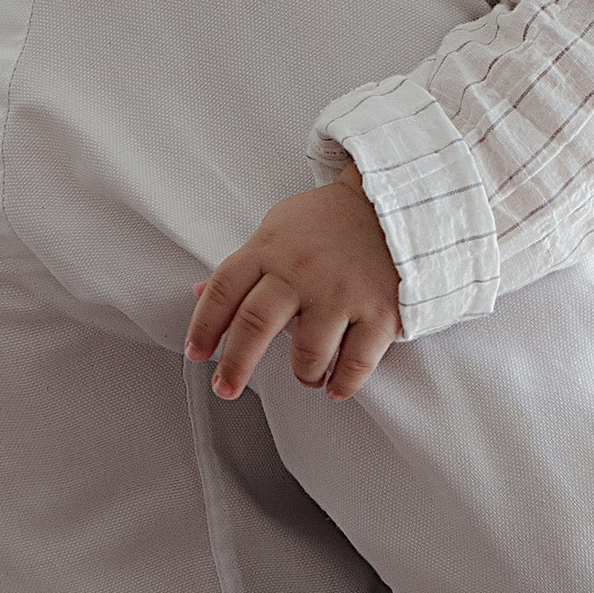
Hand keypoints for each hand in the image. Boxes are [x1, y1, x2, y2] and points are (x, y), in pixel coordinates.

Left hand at [186, 167, 404, 400]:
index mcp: (270, 248)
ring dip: (303, 375)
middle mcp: (301, 270)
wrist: (397, 203)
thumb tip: (197, 294)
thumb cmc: (330, 222)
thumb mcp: (278, 229)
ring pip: (308, 354)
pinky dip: (344, 383)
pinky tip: (335, 387)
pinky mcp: (381, 310)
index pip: (223, 291)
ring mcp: (342, 292)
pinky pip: (357, 362)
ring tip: (308, 377)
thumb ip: (245, 265)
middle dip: (235, 366)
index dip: (204, 327)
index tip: (196, 354)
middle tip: (226, 389)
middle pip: (255, 326)